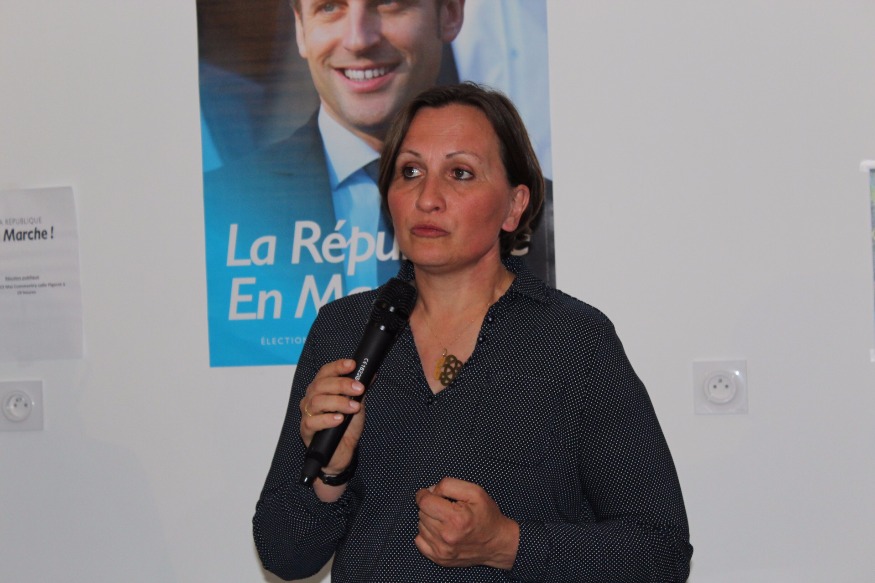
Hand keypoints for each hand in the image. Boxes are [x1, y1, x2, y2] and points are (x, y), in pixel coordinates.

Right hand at [300, 359, 364, 479]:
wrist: (341, 453)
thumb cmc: (346, 428)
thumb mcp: (357, 406)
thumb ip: (360, 391)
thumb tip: (371, 374)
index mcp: (321, 389)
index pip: (325, 372)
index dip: (337, 366)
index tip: (352, 365)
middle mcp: (311, 399)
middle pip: (320, 385)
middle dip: (342, 384)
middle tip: (359, 388)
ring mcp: (307, 414)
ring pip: (316, 401)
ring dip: (338, 402)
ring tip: (354, 407)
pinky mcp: (306, 430)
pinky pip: (312, 421)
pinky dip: (327, 419)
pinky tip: (339, 419)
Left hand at [414, 477, 519, 570]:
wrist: (497, 543)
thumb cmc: (486, 515)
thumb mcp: (474, 491)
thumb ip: (449, 485)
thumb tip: (430, 491)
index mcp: (456, 518)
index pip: (424, 502)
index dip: (425, 494)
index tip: (431, 493)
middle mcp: (447, 536)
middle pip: (421, 513)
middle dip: (431, 506)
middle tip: (446, 507)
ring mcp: (442, 550)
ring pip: (420, 526)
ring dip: (429, 520)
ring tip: (446, 520)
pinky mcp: (439, 559)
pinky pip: (419, 541)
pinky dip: (426, 534)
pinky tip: (440, 531)